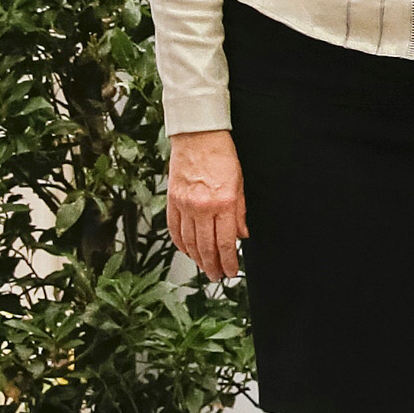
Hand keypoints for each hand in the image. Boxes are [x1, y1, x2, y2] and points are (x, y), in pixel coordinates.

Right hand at [167, 129, 246, 280]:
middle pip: (206, 246)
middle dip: (212, 265)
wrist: (198, 136)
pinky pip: (174, 229)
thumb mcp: (241, 184)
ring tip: (204, 268)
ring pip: (189, 241)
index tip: (231, 271)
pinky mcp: (172, 200)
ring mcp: (184, 205)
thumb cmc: (222, 156)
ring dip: (197, 258)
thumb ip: (241, 212)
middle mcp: (202, 206)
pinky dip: (180, 243)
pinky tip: (187, 251)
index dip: (229, 260)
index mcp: (224, 203)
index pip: (226, 241)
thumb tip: (242, 235)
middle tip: (217, 276)